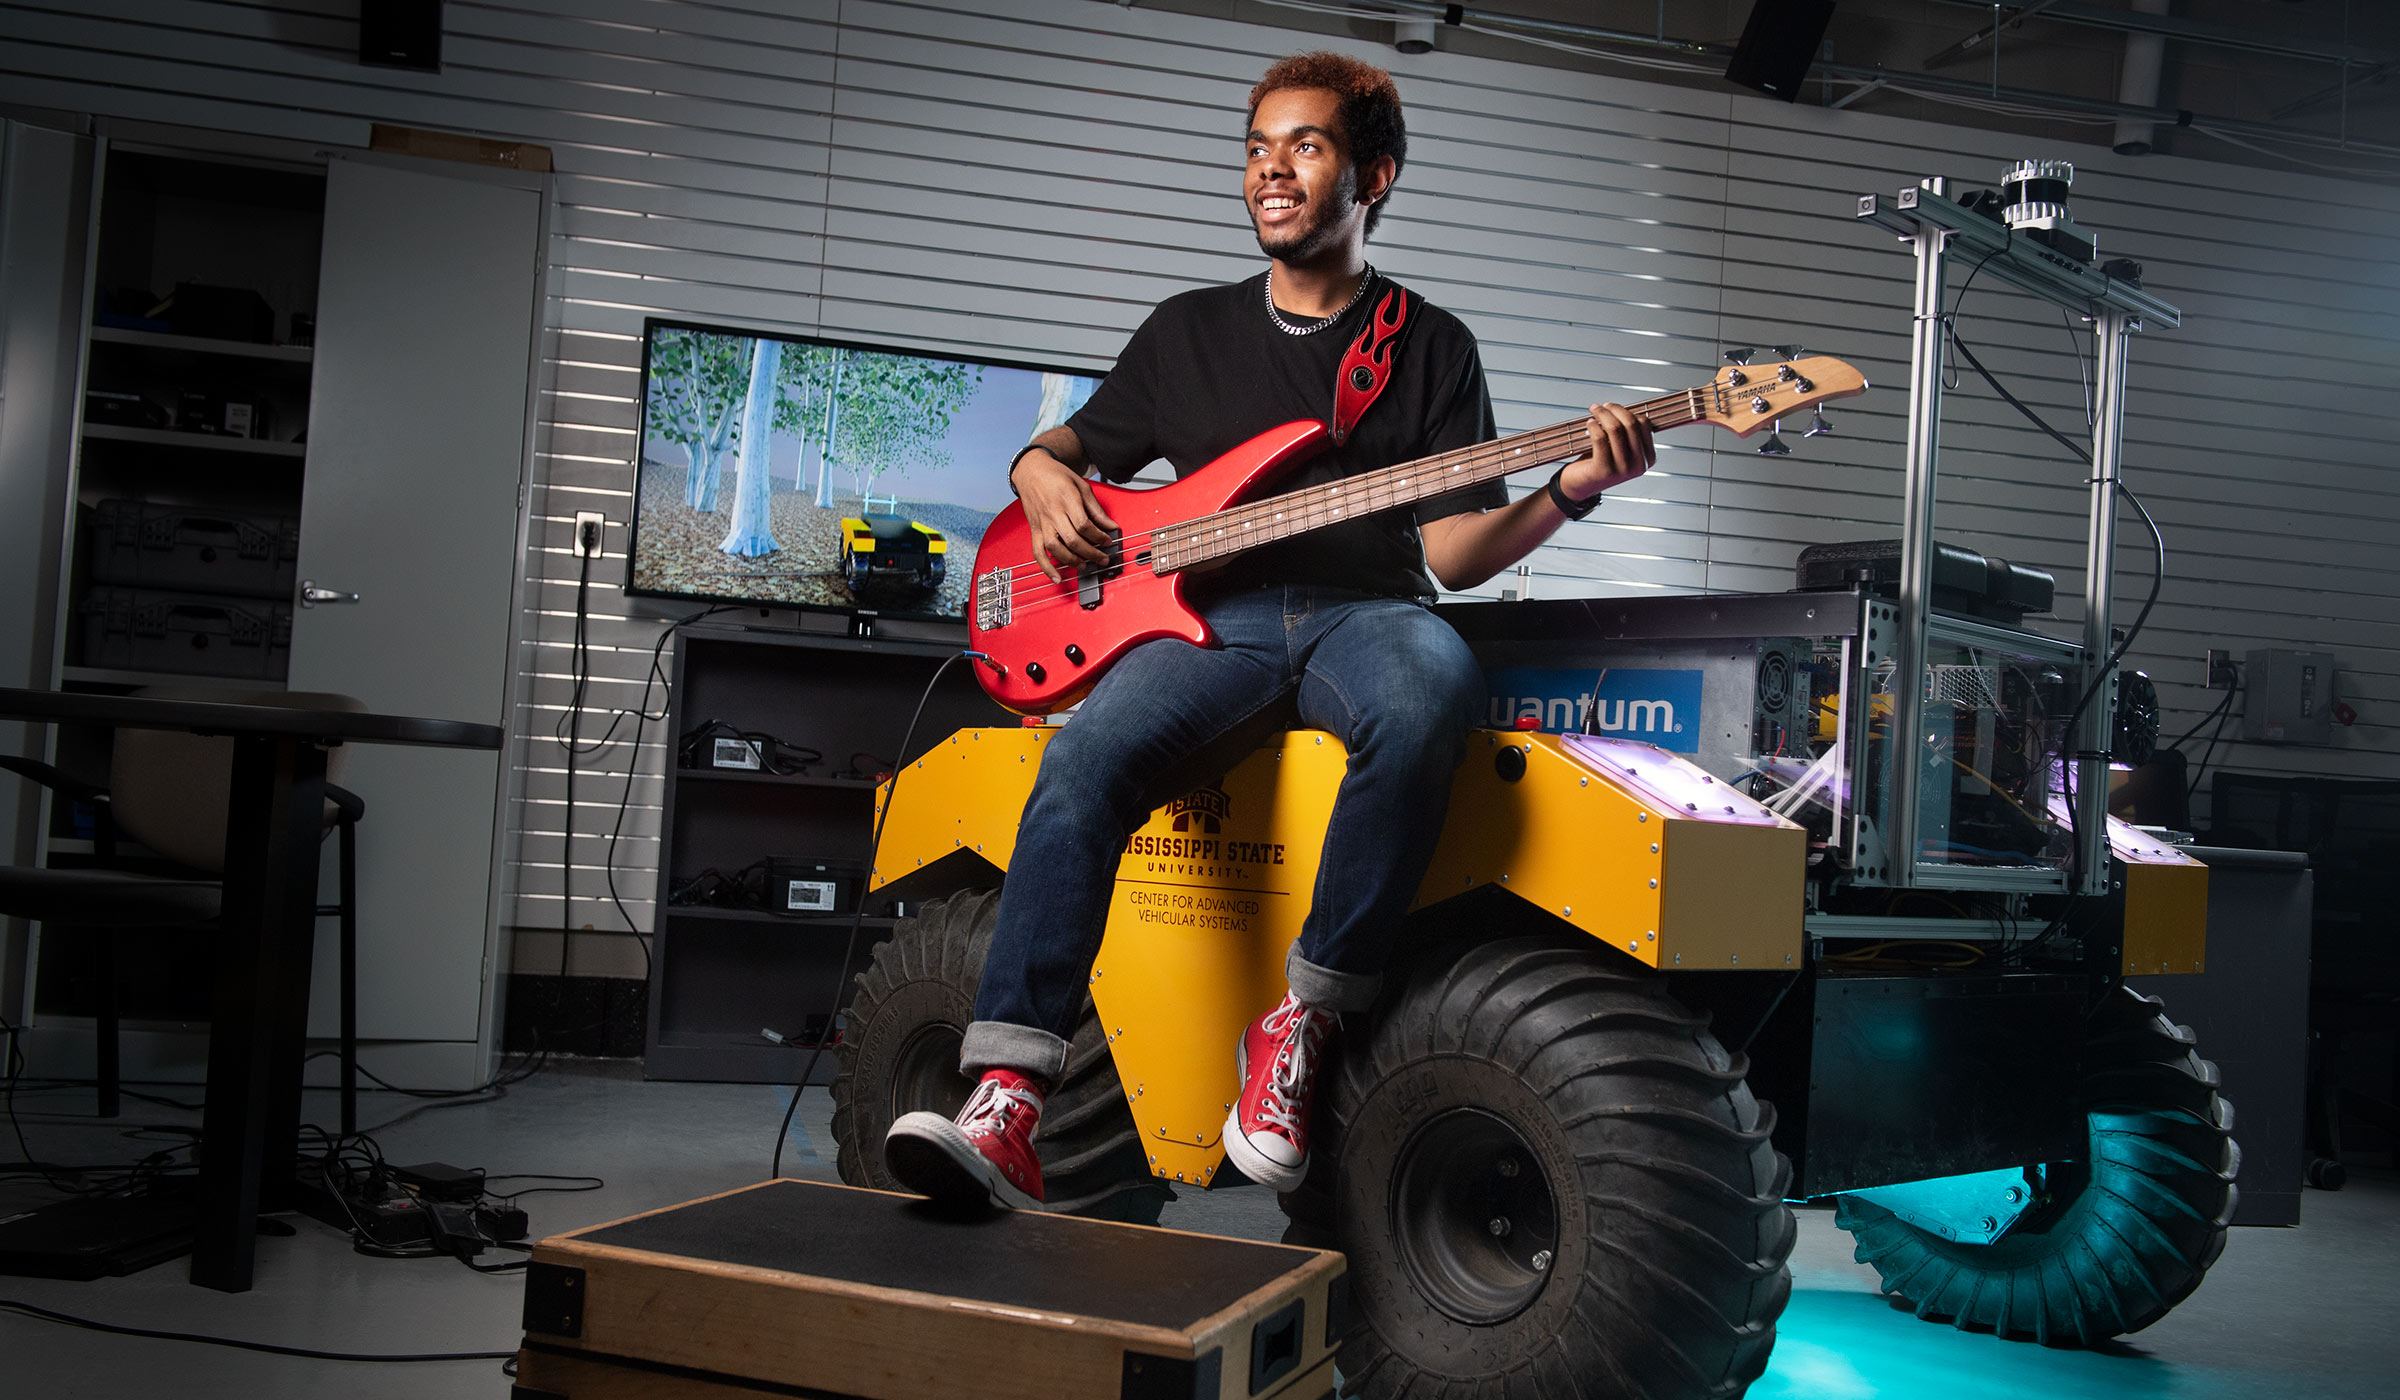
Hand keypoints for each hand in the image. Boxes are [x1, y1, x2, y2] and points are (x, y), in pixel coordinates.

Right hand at [1013, 451, 1121, 582]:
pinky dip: (1046, 567)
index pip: (1084, 524)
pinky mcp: (1034, 530)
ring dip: (1072, 560)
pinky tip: (1057, 576)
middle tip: (1102, 558)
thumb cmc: (1056, 476)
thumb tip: (1111, 525)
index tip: (1108, 541)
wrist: (1032, 471)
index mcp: (1066, 499)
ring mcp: (1042, 522)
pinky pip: (1038, 552)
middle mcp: (1053, 512)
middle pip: (1072, 539)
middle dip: (1091, 552)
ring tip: (1084, 565)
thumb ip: (1096, 509)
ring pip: (1056, 548)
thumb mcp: (1081, 486)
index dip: (1098, 536)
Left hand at [1556, 402, 1654, 502]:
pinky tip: (1589, 423)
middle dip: (1614, 409)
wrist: (1581, 485)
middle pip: (1631, 424)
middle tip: (1602, 406)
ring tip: (1594, 410)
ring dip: (1602, 414)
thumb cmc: (1600, 462)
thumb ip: (1627, 432)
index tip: (1613, 408)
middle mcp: (1639, 465)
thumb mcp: (1620, 448)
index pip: (1644, 424)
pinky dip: (1593, 426)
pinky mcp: (1604, 470)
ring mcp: (1623, 469)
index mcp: (1648, 458)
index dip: (1627, 411)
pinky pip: (1600, 438)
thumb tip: (1623, 408)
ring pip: (1615, 429)